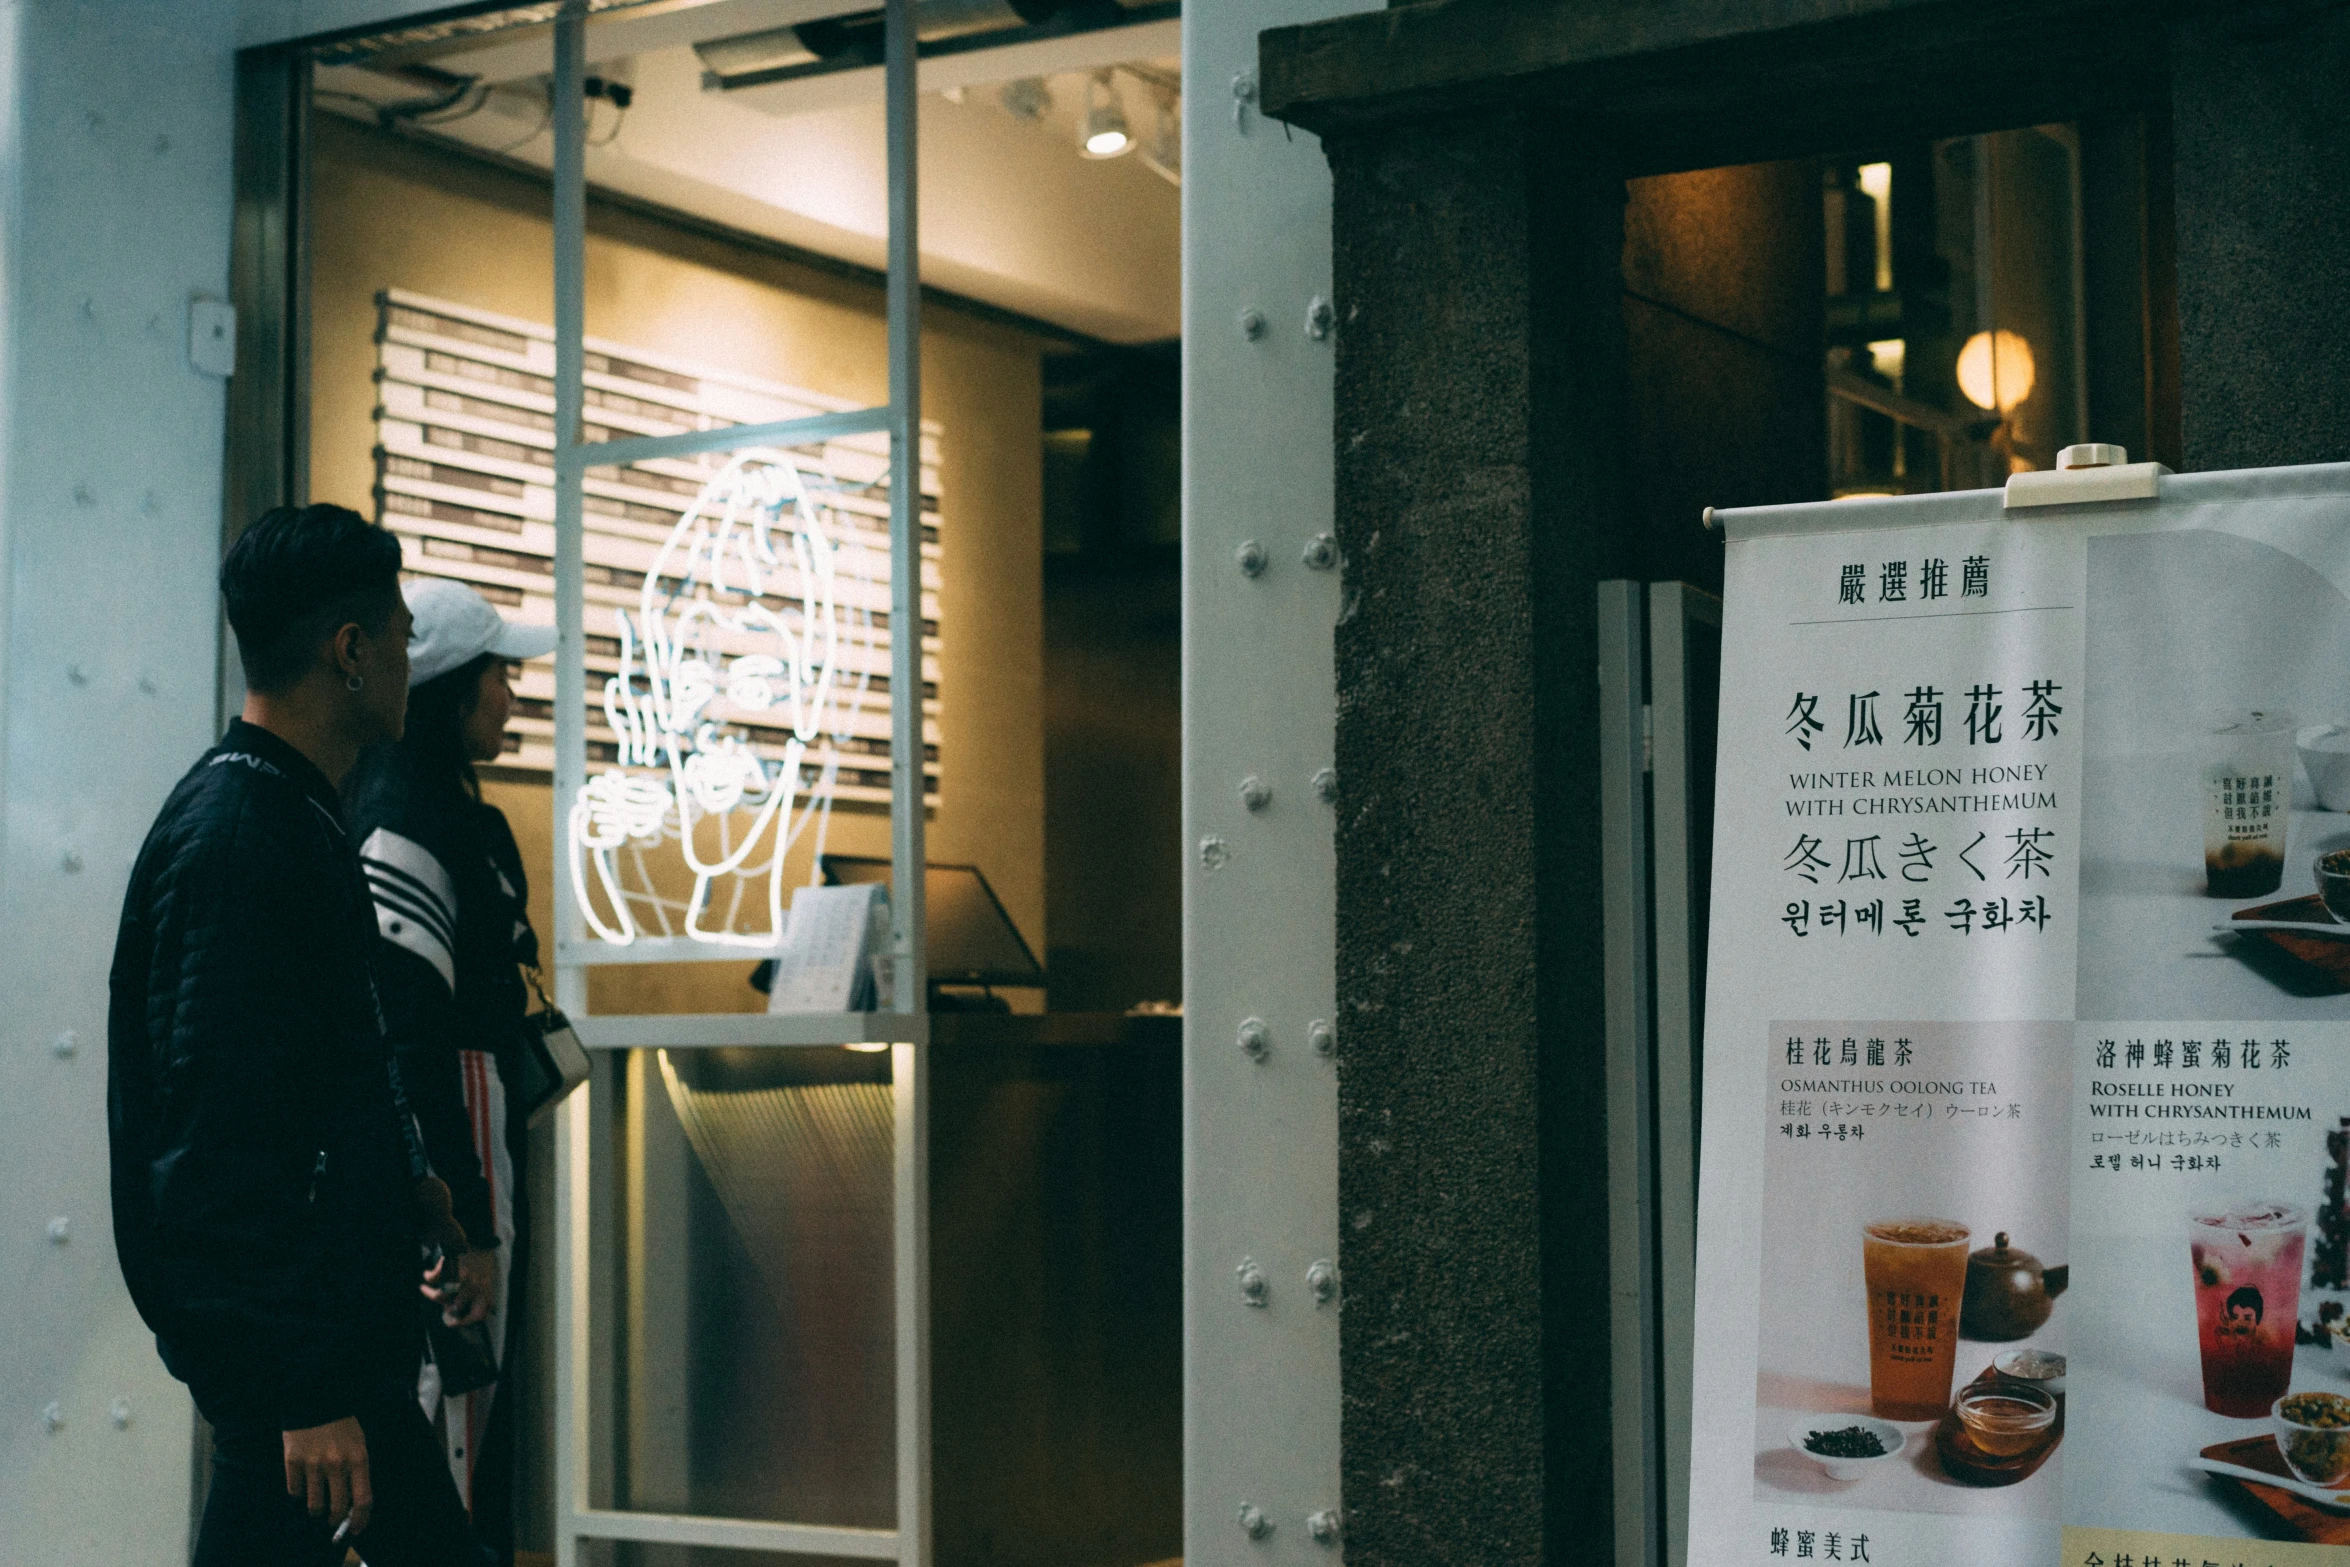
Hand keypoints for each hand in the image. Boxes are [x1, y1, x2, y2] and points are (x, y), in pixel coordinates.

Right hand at [283, 1416, 370, 1536]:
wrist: (315, 1399)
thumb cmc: (341, 1424)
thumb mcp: (359, 1443)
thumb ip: (358, 1471)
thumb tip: (355, 1503)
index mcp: (359, 1459)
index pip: (363, 1500)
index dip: (360, 1520)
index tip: (356, 1529)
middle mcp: (337, 1464)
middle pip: (338, 1508)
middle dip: (336, 1520)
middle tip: (333, 1519)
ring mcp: (313, 1464)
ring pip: (314, 1505)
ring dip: (317, 1509)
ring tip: (318, 1503)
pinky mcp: (293, 1462)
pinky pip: (294, 1492)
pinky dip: (299, 1492)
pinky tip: (303, 1482)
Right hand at [423, 1246, 498, 1325]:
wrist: (475, 1231)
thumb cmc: (480, 1254)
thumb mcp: (487, 1276)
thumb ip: (482, 1294)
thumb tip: (468, 1311)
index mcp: (486, 1288)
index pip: (478, 1314)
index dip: (466, 1322)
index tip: (454, 1321)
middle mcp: (475, 1284)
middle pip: (455, 1308)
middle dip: (445, 1307)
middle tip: (441, 1304)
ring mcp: (462, 1275)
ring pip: (440, 1295)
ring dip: (429, 1293)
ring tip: (425, 1289)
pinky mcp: (452, 1264)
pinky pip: (434, 1279)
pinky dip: (429, 1276)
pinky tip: (427, 1274)